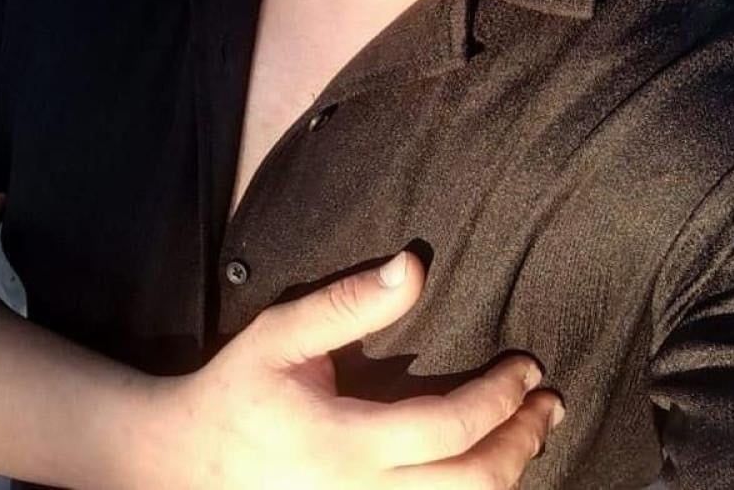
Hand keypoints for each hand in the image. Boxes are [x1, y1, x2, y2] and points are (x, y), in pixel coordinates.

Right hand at [155, 251, 563, 487]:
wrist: (185, 463)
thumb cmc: (236, 390)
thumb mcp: (282, 333)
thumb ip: (350, 303)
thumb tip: (415, 266)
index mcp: (346, 444)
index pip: (449, 430)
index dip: (499, 399)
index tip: (526, 367)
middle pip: (472, 487)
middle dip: (522, 442)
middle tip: (547, 403)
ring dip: (508, 475)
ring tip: (531, 435)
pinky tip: (485, 472)